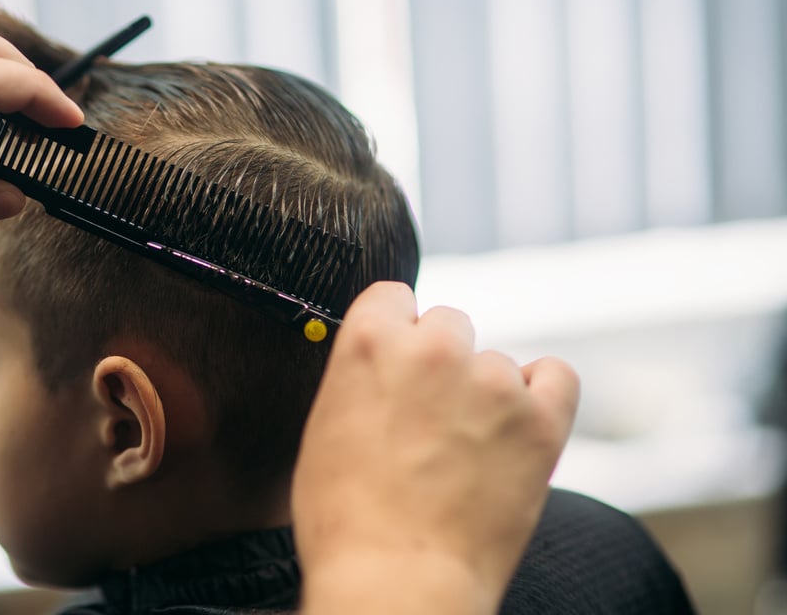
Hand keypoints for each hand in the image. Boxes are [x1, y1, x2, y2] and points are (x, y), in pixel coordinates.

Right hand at [293, 282, 578, 613]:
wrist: (397, 582)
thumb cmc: (348, 522)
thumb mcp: (325, 427)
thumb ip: (359, 377)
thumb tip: (383, 368)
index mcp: (372, 342)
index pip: (393, 296)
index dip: (396, 331)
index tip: (399, 362)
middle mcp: (435, 348)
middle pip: (449, 323)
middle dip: (440, 361)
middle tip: (431, 416)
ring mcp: (493, 381)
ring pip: (495, 361)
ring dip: (485, 393)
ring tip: (467, 451)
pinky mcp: (541, 420)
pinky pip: (555, 375)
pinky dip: (540, 394)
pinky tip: (517, 425)